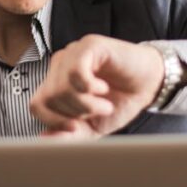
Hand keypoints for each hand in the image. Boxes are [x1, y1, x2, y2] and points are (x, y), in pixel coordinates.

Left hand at [29, 35, 165, 139]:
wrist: (150, 84)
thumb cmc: (120, 101)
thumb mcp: (93, 126)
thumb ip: (69, 135)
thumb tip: (44, 140)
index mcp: (56, 83)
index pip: (37, 105)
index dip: (53, 121)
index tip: (76, 127)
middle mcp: (60, 66)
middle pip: (49, 97)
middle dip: (75, 113)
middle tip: (97, 112)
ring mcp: (73, 53)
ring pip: (61, 87)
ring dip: (86, 104)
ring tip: (105, 103)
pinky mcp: (89, 45)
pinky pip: (76, 71)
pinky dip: (90, 87)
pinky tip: (103, 88)